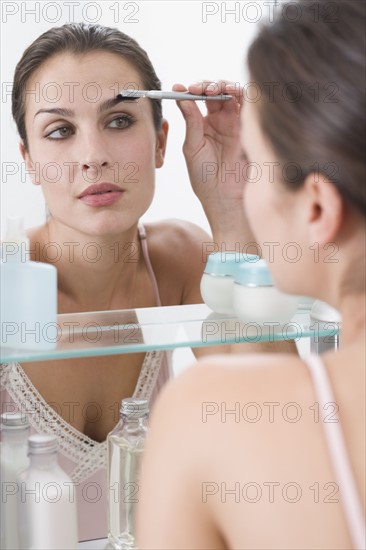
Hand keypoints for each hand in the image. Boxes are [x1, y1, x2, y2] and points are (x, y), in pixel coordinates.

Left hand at [173, 81, 253, 245]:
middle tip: (198, 88)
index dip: (189, 90)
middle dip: (206, 85)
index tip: (178, 87)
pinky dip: (240, 93)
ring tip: (213, 90)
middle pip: (216, 91)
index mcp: (204, 125)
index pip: (198, 99)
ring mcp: (236, 123)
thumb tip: (180, 96)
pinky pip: (248, 104)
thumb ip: (190, 121)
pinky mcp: (249, 128)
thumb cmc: (206, 178)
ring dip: (223, 85)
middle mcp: (221, 121)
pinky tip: (230, 93)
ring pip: (232, 94)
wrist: (225, 197)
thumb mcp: (192, 148)